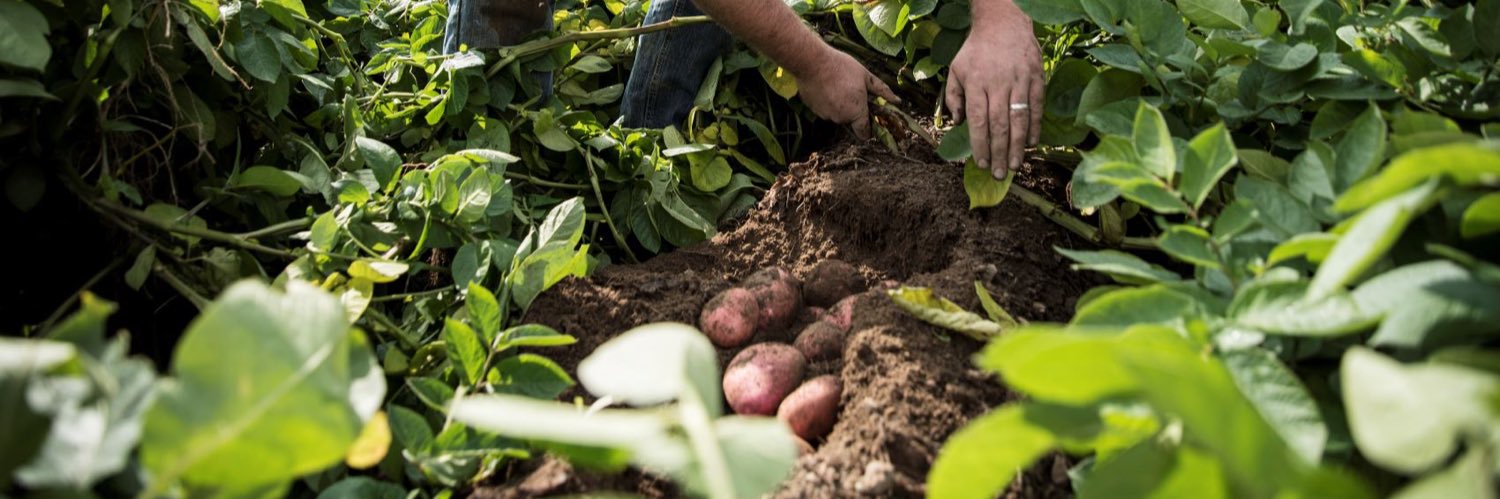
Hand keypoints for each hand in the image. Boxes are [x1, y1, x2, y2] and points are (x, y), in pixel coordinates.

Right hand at [797, 48, 900, 138]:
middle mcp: (840, 118)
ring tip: (837, 84)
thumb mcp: (866, 76)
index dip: (868, 129)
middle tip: (851, 89)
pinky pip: (824, 108)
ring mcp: (825, 115)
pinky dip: (826, 101)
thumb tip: (898, 101)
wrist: (812, 62)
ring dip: (838, 104)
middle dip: (852, 109)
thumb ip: (882, 91)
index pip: (864, 133)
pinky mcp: (813, 110)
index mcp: (856, 112)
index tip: (869, 118)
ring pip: (836, 114)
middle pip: (850, 120)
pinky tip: (825, 86)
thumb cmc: (841, 67)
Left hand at [945, 10, 1043, 177]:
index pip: (978, 120)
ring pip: (1019, 119)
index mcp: (976, 84)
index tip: (981, 163)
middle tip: (999, 174)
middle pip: (999, 125)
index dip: (980, 144)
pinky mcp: (1036, 79)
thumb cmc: (977, 50)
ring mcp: (1019, 82)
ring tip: (1015, 166)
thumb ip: (953, 97)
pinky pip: (1036, 108)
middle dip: (999, 153)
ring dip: (1017, 146)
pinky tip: (1030, 144)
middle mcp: (998, 84)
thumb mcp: (956, 69)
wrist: (1004, 23)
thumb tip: (957, 123)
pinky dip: (1034, 128)